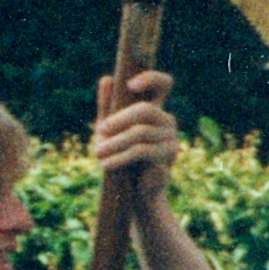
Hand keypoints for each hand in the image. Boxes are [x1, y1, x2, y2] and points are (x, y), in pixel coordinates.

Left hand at [91, 69, 181, 198]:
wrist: (132, 190)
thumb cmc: (120, 155)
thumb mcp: (110, 130)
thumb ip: (108, 106)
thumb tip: (107, 79)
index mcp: (154, 110)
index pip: (163, 84)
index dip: (151, 78)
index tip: (130, 84)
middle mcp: (167, 122)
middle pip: (146, 110)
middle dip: (118, 120)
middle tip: (98, 131)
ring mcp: (171, 140)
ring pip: (140, 133)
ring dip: (113, 143)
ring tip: (97, 152)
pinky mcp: (167, 159)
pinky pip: (141, 152)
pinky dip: (119, 157)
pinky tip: (105, 164)